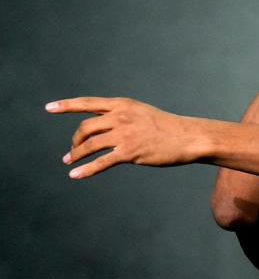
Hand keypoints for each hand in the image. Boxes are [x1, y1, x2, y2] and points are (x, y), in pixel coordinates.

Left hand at [46, 97, 204, 178]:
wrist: (188, 137)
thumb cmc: (167, 127)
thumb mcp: (142, 113)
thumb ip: (121, 115)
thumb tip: (101, 126)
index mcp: (123, 104)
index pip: (88, 103)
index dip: (66, 105)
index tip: (49, 108)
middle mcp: (121, 116)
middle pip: (85, 128)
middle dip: (75, 141)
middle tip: (72, 151)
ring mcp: (124, 134)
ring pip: (90, 145)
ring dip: (76, 155)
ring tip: (69, 162)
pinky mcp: (129, 152)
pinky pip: (101, 162)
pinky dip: (85, 170)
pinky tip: (75, 175)